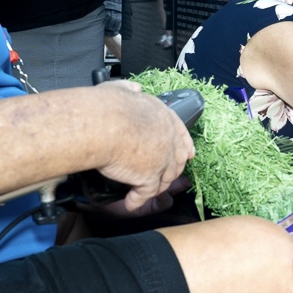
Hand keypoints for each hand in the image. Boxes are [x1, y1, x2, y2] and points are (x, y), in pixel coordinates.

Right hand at [95, 82, 195, 212]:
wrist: (104, 124)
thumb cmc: (108, 107)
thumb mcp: (121, 89)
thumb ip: (129, 89)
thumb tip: (133, 88)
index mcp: (164, 117)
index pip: (181, 135)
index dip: (184, 146)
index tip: (188, 155)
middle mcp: (168, 138)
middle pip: (177, 160)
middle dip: (172, 170)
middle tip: (165, 178)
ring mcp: (162, 159)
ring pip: (164, 179)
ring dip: (155, 187)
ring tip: (143, 192)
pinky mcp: (149, 176)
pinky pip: (146, 193)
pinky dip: (137, 200)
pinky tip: (130, 203)